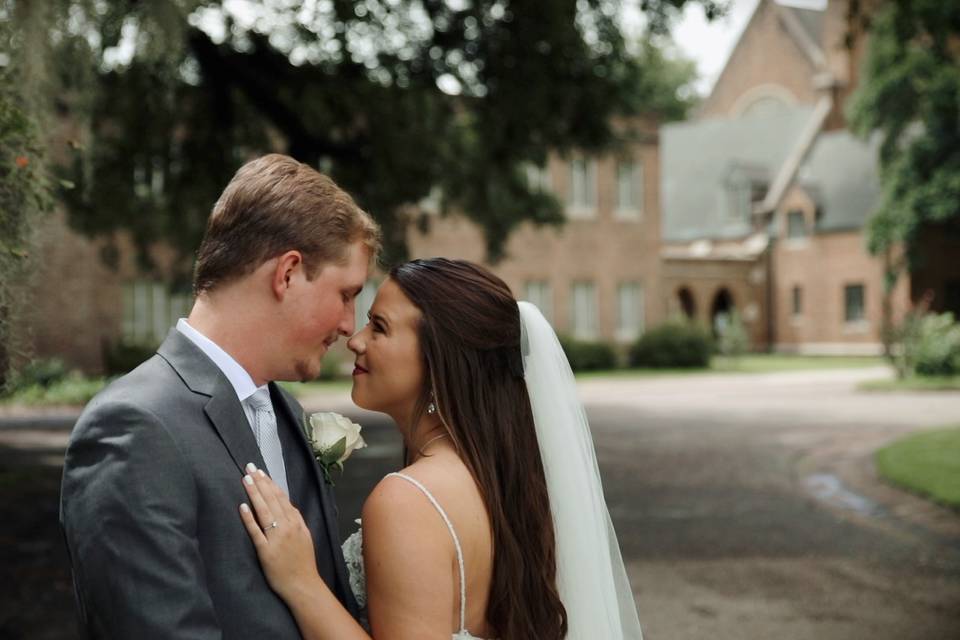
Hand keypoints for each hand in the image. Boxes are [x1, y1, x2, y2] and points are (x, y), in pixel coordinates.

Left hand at [239, 463, 323, 601]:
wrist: (303, 584)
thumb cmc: (303, 562)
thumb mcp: (305, 536)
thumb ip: (296, 520)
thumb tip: (287, 506)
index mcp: (296, 522)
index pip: (281, 498)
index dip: (270, 483)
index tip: (261, 472)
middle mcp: (287, 526)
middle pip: (271, 500)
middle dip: (260, 482)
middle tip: (249, 467)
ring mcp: (276, 538)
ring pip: (264, 511)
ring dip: (254, 493)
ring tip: (245, 479)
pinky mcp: (265, 550)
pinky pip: (256, 531)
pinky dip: (249, 518)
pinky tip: (242, 507)